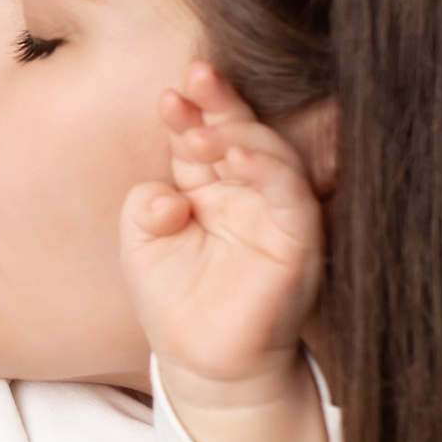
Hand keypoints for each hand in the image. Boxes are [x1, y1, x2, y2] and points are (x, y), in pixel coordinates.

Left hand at [122, 63, 327, 441]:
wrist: (202, 364)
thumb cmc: (175, 303)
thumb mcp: (142, 247)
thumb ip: (144, 210)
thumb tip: (165, 195)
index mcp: (211, 186)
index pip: (205, 136)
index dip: (190, 113)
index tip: (169, 95)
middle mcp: (248, 193)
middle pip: (240, 134)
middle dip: (219, 104)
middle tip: (196, 77)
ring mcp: (277, 215)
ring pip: (271, 157)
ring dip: (241, 134)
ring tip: (207, 126)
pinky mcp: (298, 242)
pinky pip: (290, 197)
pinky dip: (268, 172)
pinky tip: (240, 155)